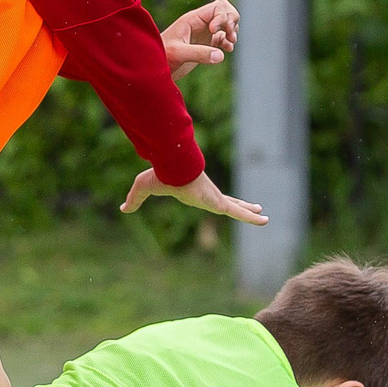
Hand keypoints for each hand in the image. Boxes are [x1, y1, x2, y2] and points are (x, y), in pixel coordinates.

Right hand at [120, 168, 266, 224]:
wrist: (174, 166)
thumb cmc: (162, 175)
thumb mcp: (144, 189)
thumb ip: (136, 200)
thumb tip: (122, 209)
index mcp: (195, 194)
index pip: (209, 198)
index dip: (216, 201)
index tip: (222, 203)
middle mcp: (208, 196)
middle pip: (227, 202)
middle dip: (239, 205)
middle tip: (252, 207)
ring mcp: (215, 199)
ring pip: (236, 208)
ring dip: (249, 212)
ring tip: (263, 216)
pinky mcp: (219, 202)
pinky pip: (238, 212)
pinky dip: (251, 217)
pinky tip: (264, 220)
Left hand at [162, 0, 239, 80]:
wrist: (153, 69)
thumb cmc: (161, 56)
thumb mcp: (178, 54)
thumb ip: (199, 54)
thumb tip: (220, 56)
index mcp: (192, 19)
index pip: (217, 7)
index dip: (222, 17)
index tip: (214, 32)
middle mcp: (200, 23)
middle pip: (225, 9)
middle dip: (231, 20)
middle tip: (229, 34)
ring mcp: (203, 34)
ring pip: (227, 22)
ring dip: (233, 30)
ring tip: (229, 43)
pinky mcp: (205, 45)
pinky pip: (223, 37)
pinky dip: (229, 42)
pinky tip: (227, 50)